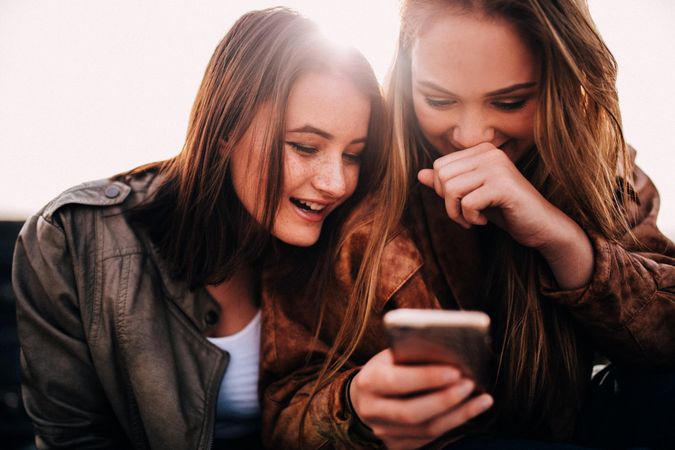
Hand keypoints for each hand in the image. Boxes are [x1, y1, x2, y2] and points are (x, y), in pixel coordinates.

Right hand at [349, 349, 492, 449]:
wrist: (365, 397)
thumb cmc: (385, 369)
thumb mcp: (391, 357)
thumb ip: (414, 357)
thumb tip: (451, 355)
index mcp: (369, 381)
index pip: (397, 381)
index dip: (427, 377)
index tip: (454, 371)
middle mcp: (373, 410)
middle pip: (412, 412)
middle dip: (445, 399)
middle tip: (469, 384)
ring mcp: (385, 431)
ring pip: (425, 429)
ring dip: (458, 414)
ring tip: (480, 398)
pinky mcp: (398, 445)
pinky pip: (430, 438)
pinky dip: (454, 423)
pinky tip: (471, 410)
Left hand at [418, 143, 593, 288]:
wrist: (539, 226)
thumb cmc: (504, 209)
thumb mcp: (471, 195)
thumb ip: (447, 184)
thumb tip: (420, 174)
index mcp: (482, 150)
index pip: (439, 166)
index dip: (442, 191)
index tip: (459, 205)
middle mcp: (490, 153)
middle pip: (442, 175)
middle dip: (447, 202)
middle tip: (463, 215)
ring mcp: (497, 167)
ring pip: (451, 188)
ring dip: (456, 213)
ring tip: (472, 219)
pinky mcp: (503, 186)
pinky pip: (467, 202)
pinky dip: (469, 218)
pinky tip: (483, 222)